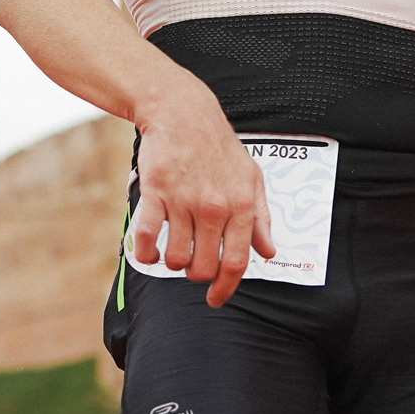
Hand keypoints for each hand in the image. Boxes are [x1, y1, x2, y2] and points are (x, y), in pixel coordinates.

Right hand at [130, 82, 274, 307]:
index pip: (237, 261)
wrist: (184, 114)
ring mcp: (184, 201)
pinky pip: (148, 238)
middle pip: (204, 267)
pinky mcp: (156, 193)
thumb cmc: (220, 148)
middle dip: (197, 275)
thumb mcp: (252, 179)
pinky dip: (146, 254)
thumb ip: (261, 218)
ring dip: (173, 263)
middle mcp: (214, 206)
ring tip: (173, 252)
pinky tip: (150, 252)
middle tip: (193, 265)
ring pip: (176, 258)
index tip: (217, 299)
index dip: (226, 288)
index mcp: (241, 205)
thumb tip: (268, 252)